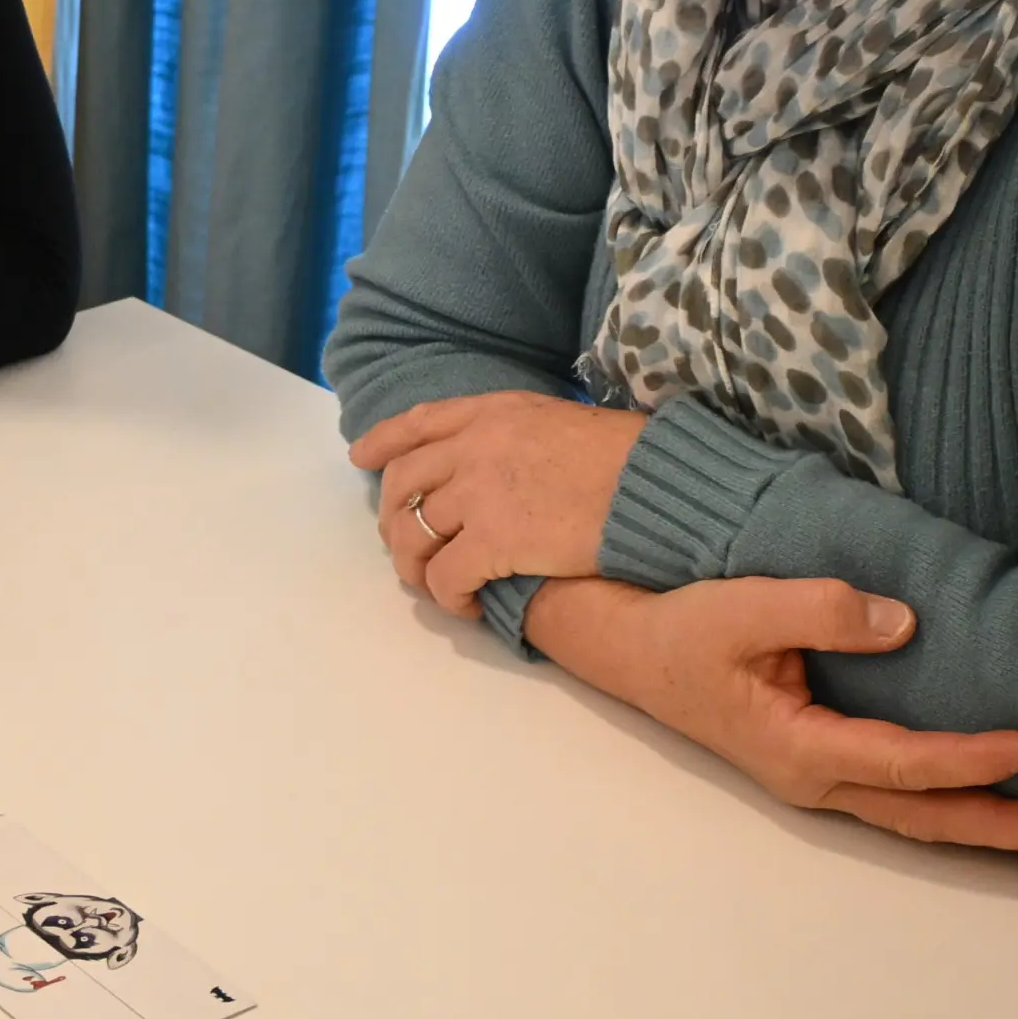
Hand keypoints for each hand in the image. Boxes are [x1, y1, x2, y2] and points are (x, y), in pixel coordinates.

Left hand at [353, 392, 645, 614]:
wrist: (657, 487)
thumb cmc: (624, 458)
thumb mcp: (557, 421)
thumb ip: (512, 433)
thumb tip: (490, 463)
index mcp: (491, 412)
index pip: (417, 423)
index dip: (382, 442)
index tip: (360, 458)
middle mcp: (473, 446)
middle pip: (401, 484)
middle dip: (393, 519)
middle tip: (405, 548)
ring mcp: (478, 492)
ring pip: (413, 535)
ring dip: (415, 567)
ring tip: (434, 586)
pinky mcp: (493, 541)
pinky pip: (445, 576)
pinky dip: (448, 597)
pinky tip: (467, 606)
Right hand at [531, 575, 1017, 858]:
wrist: (629, 649)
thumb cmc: (682, 627)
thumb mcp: (741, 607)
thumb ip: (817, 609)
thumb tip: (903, 621)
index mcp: (796, 747)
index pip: (903, 763)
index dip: (972, 759)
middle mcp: (812, 778)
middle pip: (921, 815)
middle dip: (999, 825)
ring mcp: (816, 778)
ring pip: (913, 816)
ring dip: (984, 826)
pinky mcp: (819, 761)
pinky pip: (898, 797)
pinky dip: (951, 806)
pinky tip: (990, 803)